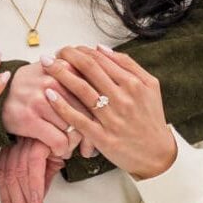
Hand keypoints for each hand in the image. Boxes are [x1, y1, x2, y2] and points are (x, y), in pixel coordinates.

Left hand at [0, 138, 64, 202]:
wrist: (78, 120)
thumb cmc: (64, 138)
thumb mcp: (51, 162)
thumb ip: (41, 180)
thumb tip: (35, 202)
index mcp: (15, 148)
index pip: (3, 177)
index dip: (6, 201)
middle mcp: (17, 144)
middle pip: (9, 179)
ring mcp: (26, 141)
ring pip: (19, 177)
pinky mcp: (39, 140)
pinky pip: (33, 167)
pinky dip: (35, 187)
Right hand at [1, 60, 94, 157]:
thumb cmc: (29, 86)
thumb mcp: (53, 71)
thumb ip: (77, 75)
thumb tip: (106, 89)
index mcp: (65, 68)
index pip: (96, 93)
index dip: (103, 114)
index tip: (102, 127)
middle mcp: (55, 81)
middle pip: (89, 114)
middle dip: (91, 135)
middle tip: (89, 147)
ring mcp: (42, 100)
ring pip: (75, 130)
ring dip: (74, 144)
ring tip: (71, 148)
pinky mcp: (30, 118)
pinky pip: (58, 141)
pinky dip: (61, 149)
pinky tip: (58, 150)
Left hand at [43, 45, 177, 179]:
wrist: (156, 154)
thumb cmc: (150, 118)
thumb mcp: (149, 86)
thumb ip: (127, 64)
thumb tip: (101, 48)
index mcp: (133, 83)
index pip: (101, 59)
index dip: (81, 51)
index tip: (69, 50)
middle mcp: (123, 98)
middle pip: (89, 69)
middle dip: (67, 56)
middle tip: (52, 53)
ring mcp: (112, 118)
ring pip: (81, 90)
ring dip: (61, 74)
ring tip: (46, 66)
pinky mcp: (102, 137)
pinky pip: (78, 118)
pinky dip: (62, 105)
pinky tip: (49, 94)